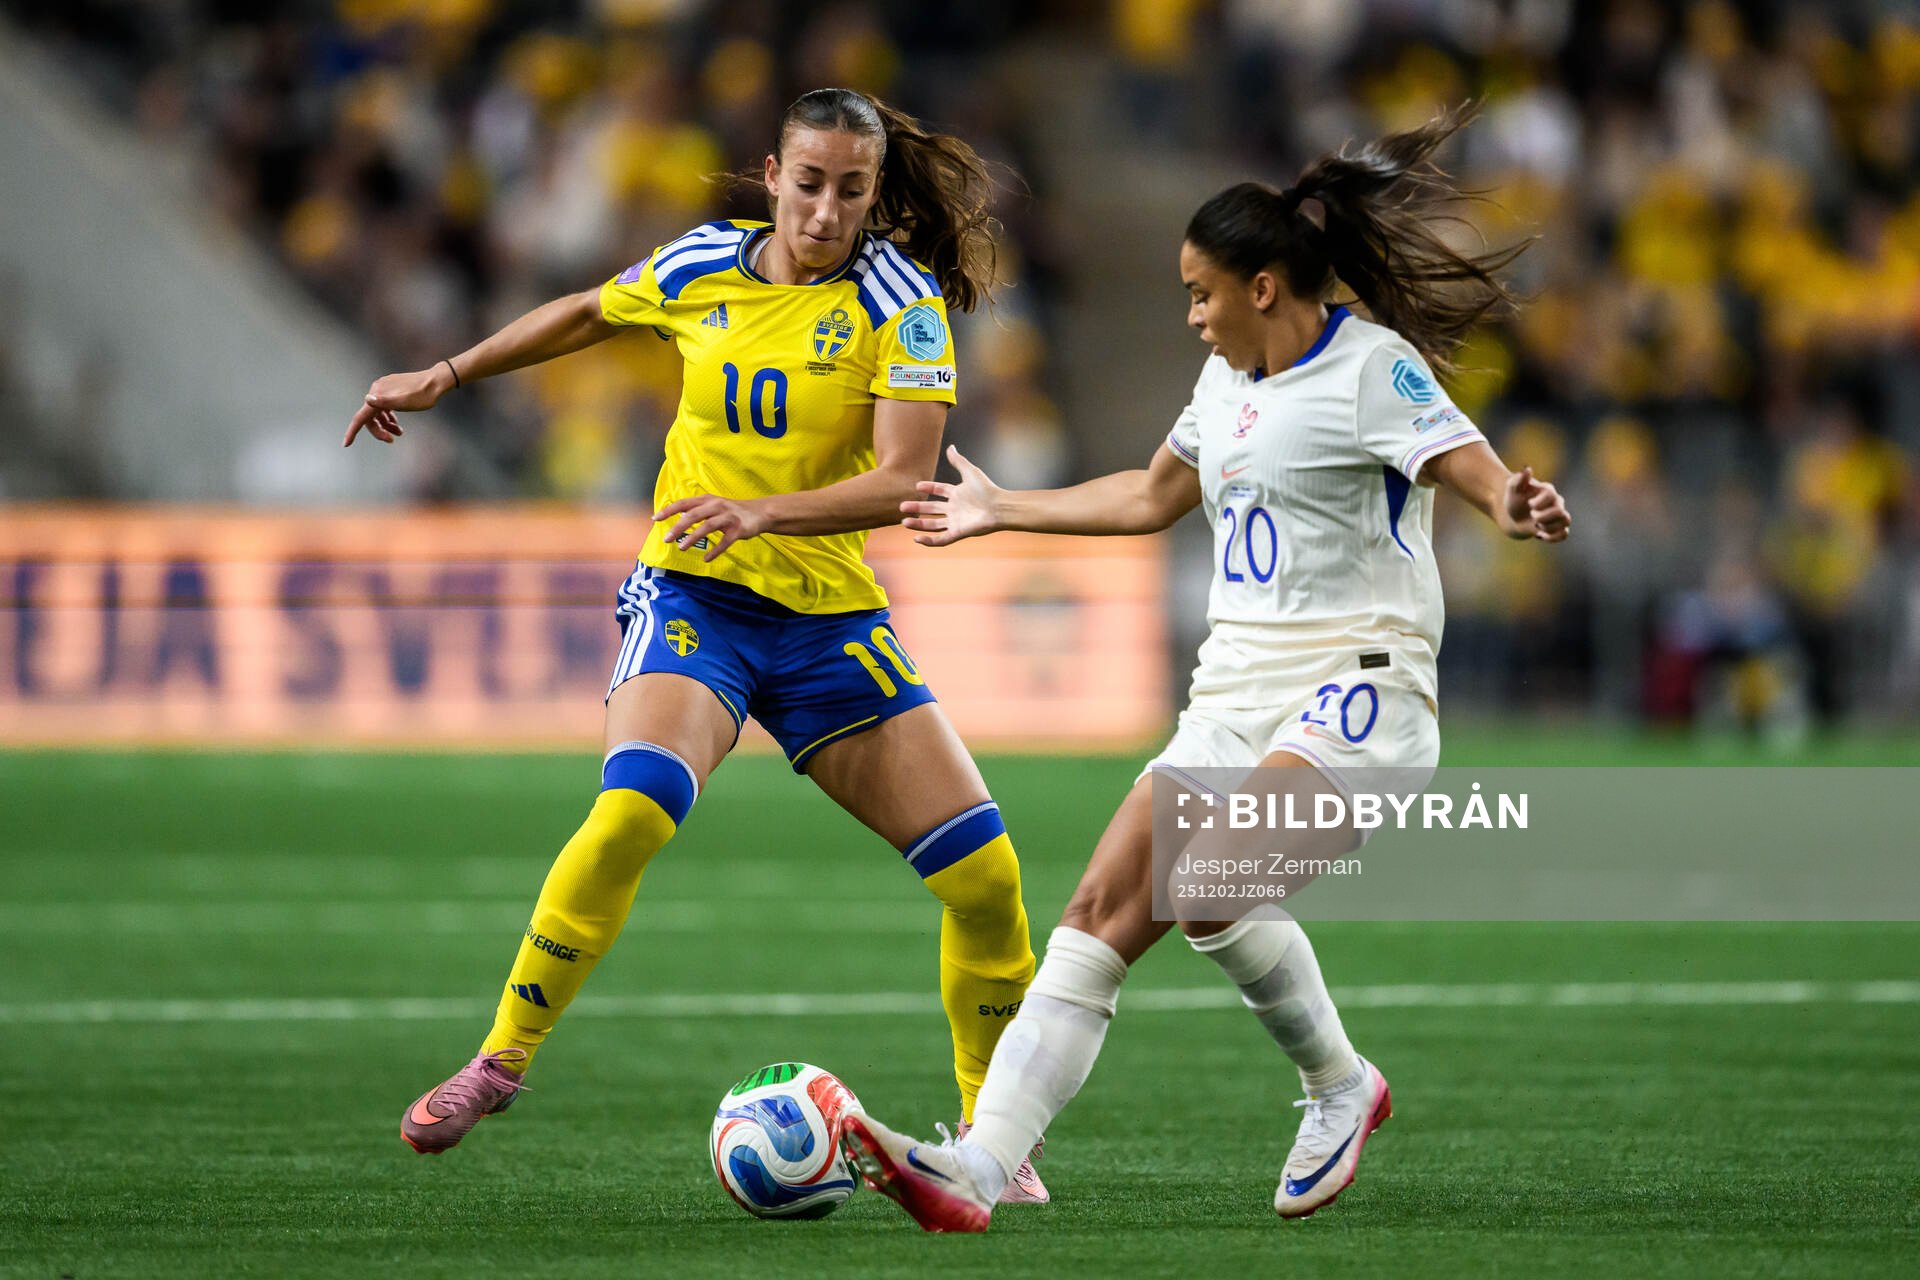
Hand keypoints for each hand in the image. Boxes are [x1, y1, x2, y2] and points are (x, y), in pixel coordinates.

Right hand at [343, 364, 453, 446]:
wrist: (436, 382)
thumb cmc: (423, 395)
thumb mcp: (405, 402)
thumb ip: (385, 402)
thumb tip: (367, 400)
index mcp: (377, 395)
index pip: (361, 417)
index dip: (353, 431)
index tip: (346, 444)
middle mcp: (377, 390)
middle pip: (370, 416)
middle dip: (379, 430)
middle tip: (392, 440)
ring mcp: (384, 388)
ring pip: (378, 412)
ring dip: (385, 425)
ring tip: (399, 433)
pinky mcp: (391, 389)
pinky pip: (384, 407)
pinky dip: (389, 417)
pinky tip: (396, 423)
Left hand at [653, 494, 771, 561]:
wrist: (760, 513)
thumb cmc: (732, 511)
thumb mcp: (713, 505)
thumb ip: (696, 509)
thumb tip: (677, 515)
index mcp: (708, 500)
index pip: (684, 503)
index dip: (669, 510)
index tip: (655, 519)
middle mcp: (717, 506)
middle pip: (693, 515)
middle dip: (678, 527)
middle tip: (667, 539)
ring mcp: (728, 518)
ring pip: (707, 526)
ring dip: (693, 538)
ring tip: (681, 548)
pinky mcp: (738, 530)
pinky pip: (725, 542)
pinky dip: (715, 551)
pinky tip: (706, 559)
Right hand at [900, 444, 1004, 545]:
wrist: (999, 507)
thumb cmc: (987, 490)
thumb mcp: (970, 473)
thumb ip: (958, 461)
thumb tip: (950, 447)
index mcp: (957, 494)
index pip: (938, 491)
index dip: (928, 488)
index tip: (916, 486)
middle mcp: (954, 508)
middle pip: (932, 509)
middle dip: (916, 508)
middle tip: (902, 506)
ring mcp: (955, 521)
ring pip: (933, 525)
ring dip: (918, 524)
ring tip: (904, 522)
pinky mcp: (958, 533)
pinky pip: (941, 539)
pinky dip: (929, 541)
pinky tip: (917, 538)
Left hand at [1503, 466, 1570, 541]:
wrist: (1513, 514)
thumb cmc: (1514, 498)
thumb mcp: (1512, 488)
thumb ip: (1518, 479)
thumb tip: (1527, 469)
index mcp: (1548, 491)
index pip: (1551, 496)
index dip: (1540, 502)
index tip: (1529, 504)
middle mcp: (1557, 502)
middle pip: (1561, 512)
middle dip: (1544, 517)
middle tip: (1532, 516)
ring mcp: (1558, 516)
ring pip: (1565, 523)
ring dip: (1549, 527)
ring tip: (1536, 526)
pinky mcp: (1556, 528)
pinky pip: (1564, 534)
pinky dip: (1553, 537)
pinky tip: (1539, 535)